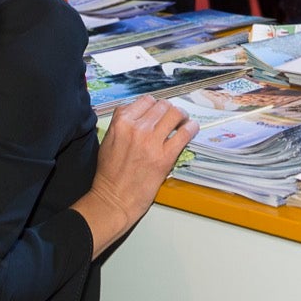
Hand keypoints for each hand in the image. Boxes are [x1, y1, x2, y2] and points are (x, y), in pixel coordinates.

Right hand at [74, 95, 196, 256]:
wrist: (114, 199)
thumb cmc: (109, 173)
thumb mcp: (109, 140)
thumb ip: (124, 123)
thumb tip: (143, 113)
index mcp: (121, 122)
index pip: (146, 100)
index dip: (154, 106)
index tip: (158, 113)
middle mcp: (137, 128)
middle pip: (163, 105)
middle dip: (169, 110)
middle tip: (172, 118)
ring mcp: (152, 142)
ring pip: (175, 113)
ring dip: (181, 116)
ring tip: (182, 122)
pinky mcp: (165, 156)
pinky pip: (185, 133)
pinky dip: (191, 128)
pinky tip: (190, 130)